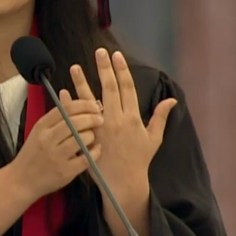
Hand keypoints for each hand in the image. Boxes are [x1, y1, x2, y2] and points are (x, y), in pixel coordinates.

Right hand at [8, 96, 104, 201]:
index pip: (65, 109)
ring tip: (93, 136)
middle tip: (100, 119)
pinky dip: (94, 152)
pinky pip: (86, 159)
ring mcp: (56, 157)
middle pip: (75, 122)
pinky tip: (96, 149)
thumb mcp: (39, 131)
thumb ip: (55, 116)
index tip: (94, 105)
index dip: (83, 105)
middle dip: (91, 118)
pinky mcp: (65, 172)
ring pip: (81, 139)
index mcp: (41, 127)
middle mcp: (48, 140)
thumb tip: (67, 93)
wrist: (21, 180)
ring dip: (91, 135)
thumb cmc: (33, 154)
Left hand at [70, 48, 176, 195]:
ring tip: (74, 66)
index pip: (127, 88)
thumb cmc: (139, 160)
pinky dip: (69, 104)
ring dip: (81, 82)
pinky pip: (76, 118)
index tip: (117, 55)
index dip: (122, 70)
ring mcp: (100, 128)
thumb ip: (160, 117)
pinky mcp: (87, 137)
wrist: (123, 183)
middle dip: (104, 68)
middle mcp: (116, 120)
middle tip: (99, 52)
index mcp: (133, 118)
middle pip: (109, 88)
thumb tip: (172, 99)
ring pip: (89, 101)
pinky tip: (64, 91)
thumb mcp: (153, 139)